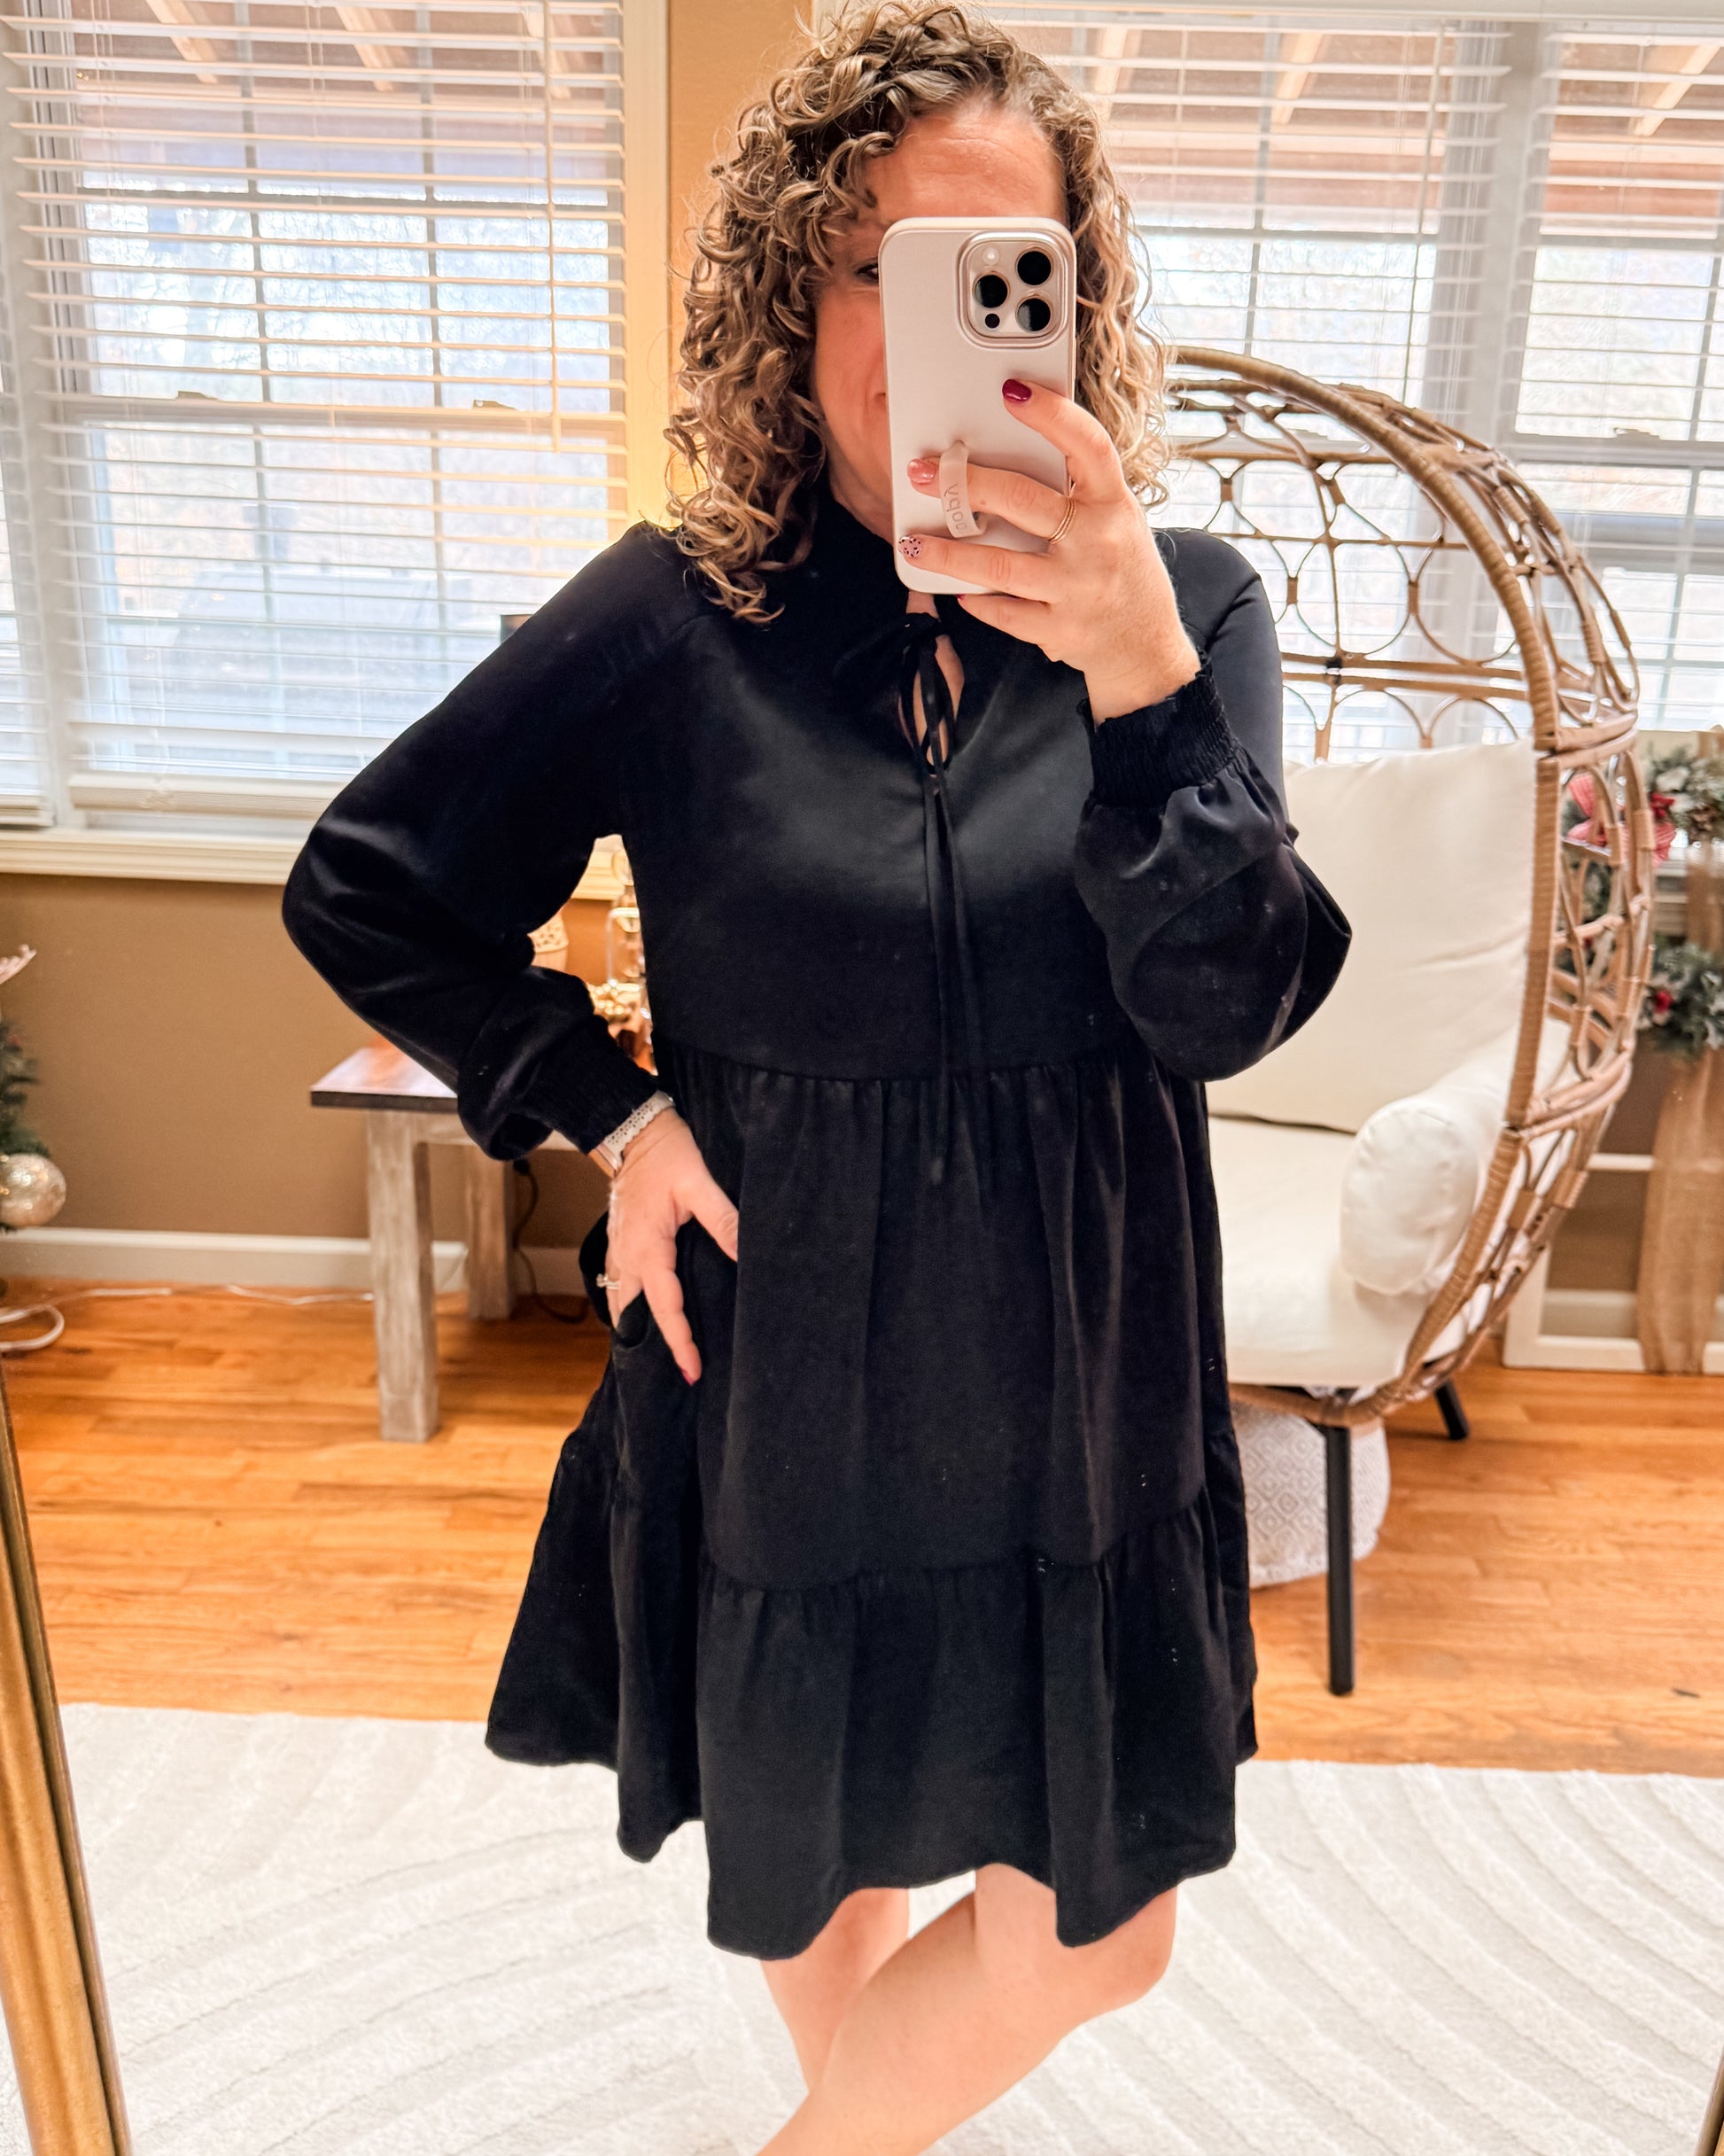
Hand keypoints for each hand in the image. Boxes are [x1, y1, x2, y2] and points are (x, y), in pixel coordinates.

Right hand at [601, 1108, 737, 1383]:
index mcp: (647, 1248)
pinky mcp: (619, 1242)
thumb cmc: (665, 1152)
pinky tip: (642, 1317)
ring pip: (622, 1303)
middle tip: (685, 1372)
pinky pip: (619, 1286)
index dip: (681, 1341)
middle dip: (658, 1345)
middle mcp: (626, 1257)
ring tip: (663, 1355)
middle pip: (637, 1315)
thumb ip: (722, 1218)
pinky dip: (628, 1307)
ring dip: (639, 1329)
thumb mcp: (698, 1182)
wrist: (630, 1127)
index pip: (665, 1307)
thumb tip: (746, 1251)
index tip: (695, 1370)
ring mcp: (617, 1250)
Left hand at [900, 378, 1199, 720]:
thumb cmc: (1123, 570)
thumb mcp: (1117, 519)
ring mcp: (1077, 588)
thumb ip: (1076, 489)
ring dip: (948, 554)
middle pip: (1022, 501)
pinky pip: (1004, 612)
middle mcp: (1097, 542)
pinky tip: (956, 590)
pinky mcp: (1058, 629)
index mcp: (1113, 503)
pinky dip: (976, 601)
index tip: (1013, 391)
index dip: (1053, 415)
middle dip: (965, 484)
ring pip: (999, 566)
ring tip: (914, 544)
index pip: (1088, 446)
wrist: (1145, 644)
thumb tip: (1012, 450)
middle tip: (924, 473)